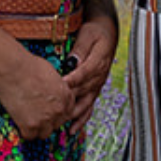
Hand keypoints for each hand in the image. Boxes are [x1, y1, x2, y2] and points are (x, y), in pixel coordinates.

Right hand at [0, 52, 74, 139]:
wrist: (13, 70)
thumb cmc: (30, 67)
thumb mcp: (53, 75)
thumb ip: (58, 88)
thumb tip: (54, 94)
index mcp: (66, 96)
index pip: (67, 112)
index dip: (57, 111)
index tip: (49, 110)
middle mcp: (59, 110)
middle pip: (57, 124)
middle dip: (49, 120)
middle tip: (37, 114)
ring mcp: (45, 119)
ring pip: (45, 133)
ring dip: (38, 128)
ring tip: (29, 119)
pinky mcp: (29, 126)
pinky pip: (30, 136)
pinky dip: (24, 131)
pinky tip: (20, 122)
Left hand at [63, 13, 118, 133]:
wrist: (107, 33)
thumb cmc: (95, 32)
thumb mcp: (88, 34)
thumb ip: (80, 48)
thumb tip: (71, 62)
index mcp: (98, 61)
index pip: (84, 73)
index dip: (71, 81)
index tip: (58, 87)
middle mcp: (99, 76)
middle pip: (83, 90)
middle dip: (68, 100)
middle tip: (52, 109)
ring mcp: (98, 85)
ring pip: (86, 102)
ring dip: (74, 114)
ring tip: (61, 124)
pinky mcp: (95, 90)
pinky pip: (90, 106)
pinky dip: (82, 119)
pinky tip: (72, 129)